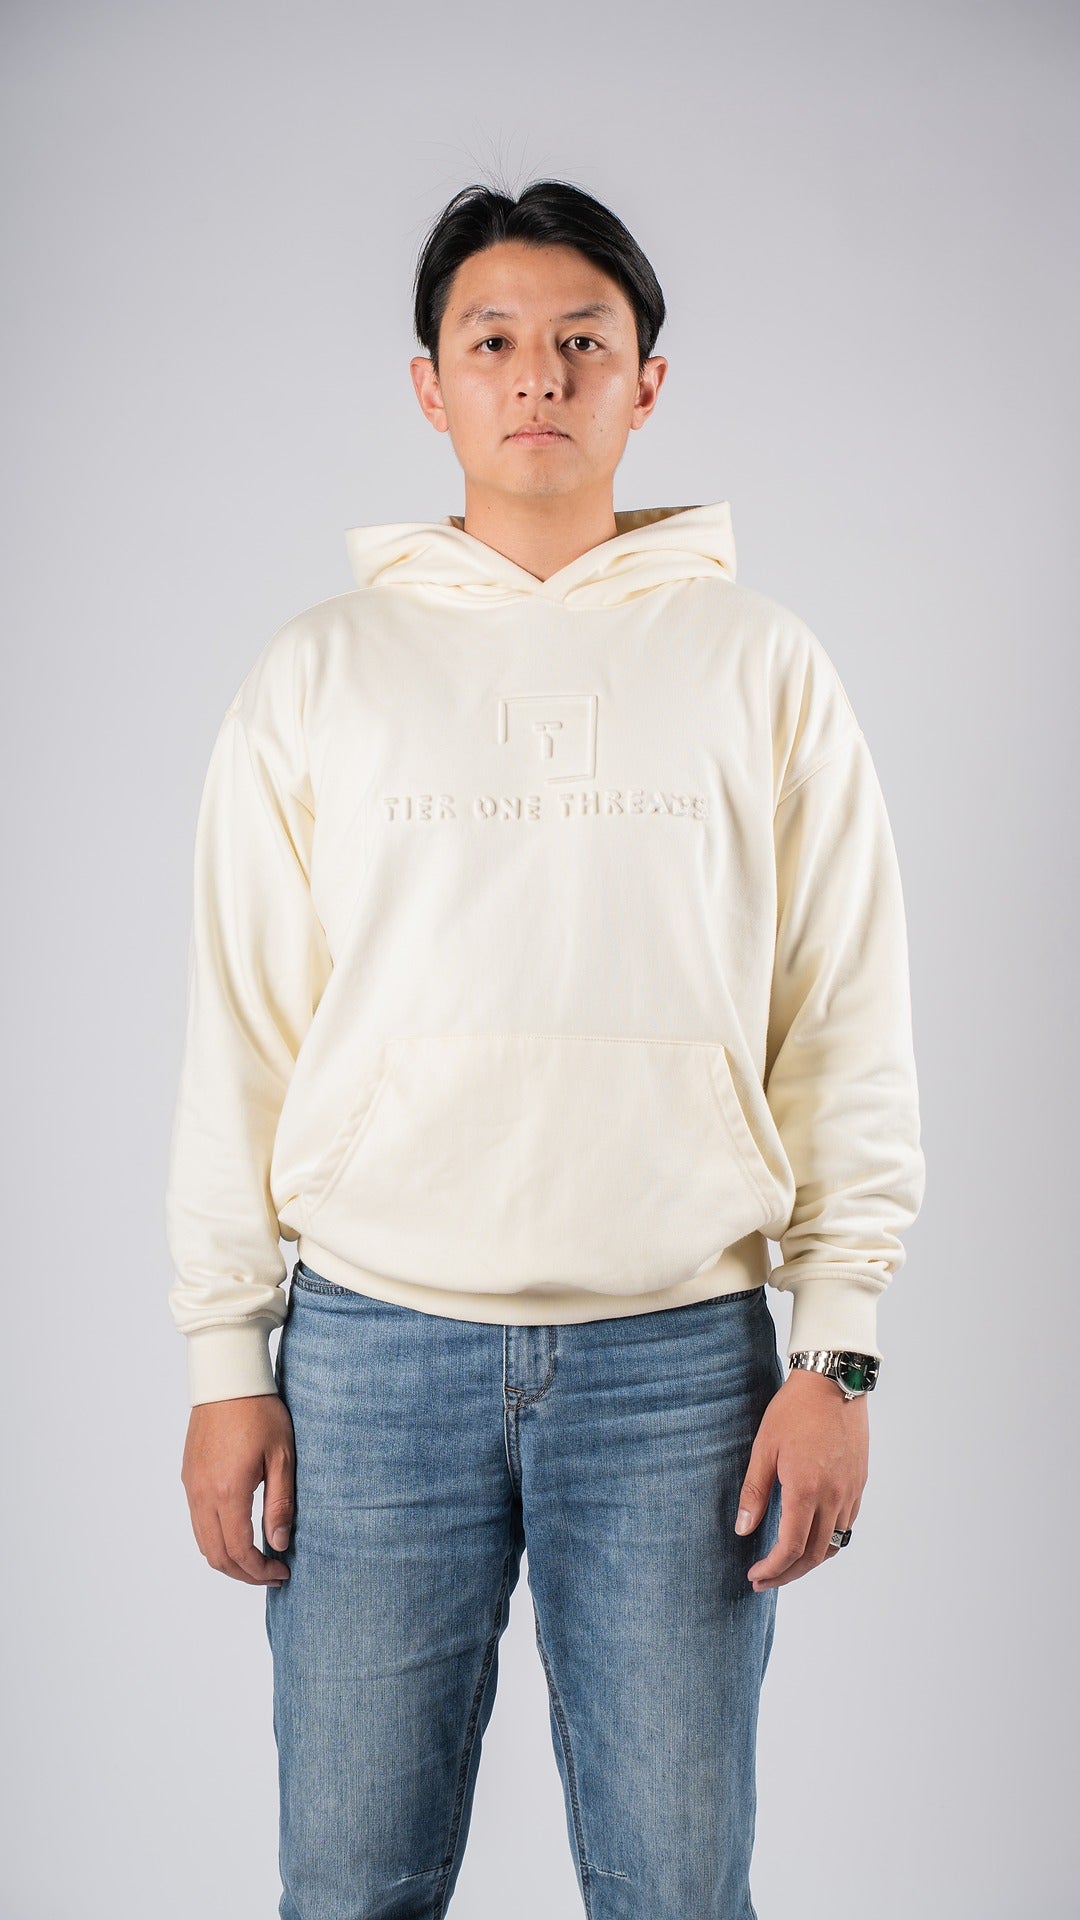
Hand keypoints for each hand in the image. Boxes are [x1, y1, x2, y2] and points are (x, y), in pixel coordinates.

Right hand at [181, 1394, 295, 1585]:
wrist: (227, 1378)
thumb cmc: (260, 1411)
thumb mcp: (281, 1456)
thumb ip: (280, 1503)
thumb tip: (279, 1543)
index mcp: (227, 1492)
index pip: (239, 1551)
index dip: (260, 1570)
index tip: (282, 1572)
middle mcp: (202, 1494)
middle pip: (216, 1555)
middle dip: (244, 1573)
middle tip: (271, 1573)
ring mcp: (191, 1486)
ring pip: (202, 1542)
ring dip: (228, 1559)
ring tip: (257, 1559)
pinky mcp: (188, 1476)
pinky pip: (197, 1522)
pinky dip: (215, 1539)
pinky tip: (238, 1533)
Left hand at [735, 1367, 867, 1590]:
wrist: (833, 1382)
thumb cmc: (794, 1410)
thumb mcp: (764, 1447)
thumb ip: (754, 1492)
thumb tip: (743, 1530)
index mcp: (806, 1489)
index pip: (790, 1548)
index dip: (772, 1569)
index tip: (755, 1575)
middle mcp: (833, 1497)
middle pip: (813, 1555)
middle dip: (787, 1574)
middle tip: (765, 1581)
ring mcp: (851, 1492)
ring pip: (833, 1544)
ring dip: (808, 1562)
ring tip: (785, 1566)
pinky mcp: (859, 1483)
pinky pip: (846, 1525)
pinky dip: (827, 1541)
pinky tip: (810, 1537)